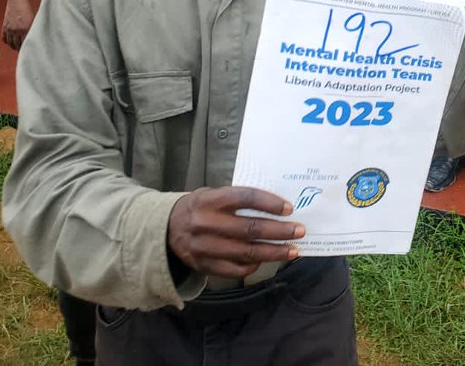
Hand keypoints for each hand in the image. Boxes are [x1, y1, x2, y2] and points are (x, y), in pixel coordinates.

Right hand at [1, 0, 34, 50]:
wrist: (17, 1)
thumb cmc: (27, 9)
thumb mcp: (33, 20)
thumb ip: (33, 29)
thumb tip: (36, 36)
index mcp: (26, 29)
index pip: (26, 43)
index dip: (28, 48)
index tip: (30, 50)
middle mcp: (17, 30)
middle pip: (17, 45)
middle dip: (21, 49)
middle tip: (24, 50)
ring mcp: (9, 29)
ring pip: (10, 43)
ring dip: (14, 46)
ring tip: (18, 47)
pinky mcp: (4, 27)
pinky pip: (4, 38)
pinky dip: (7, 41)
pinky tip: (10, 42)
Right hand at [167, 187, 301, 279]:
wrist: (164, 229)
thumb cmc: (199, 208)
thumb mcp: (212, 194)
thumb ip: (237, 199)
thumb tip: (275, 207)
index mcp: (209, 200)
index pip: (244, 197)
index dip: (269, 203)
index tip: (289, 208)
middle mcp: (205, 222)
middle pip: (249, 228)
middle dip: (279, 231)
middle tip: (300, 231)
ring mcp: (203, 246)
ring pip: (245, 252)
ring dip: (273, 252)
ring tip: (293, 250)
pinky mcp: (202, 265)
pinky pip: (233, 269)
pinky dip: (253, 265)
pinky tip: (266, 260)